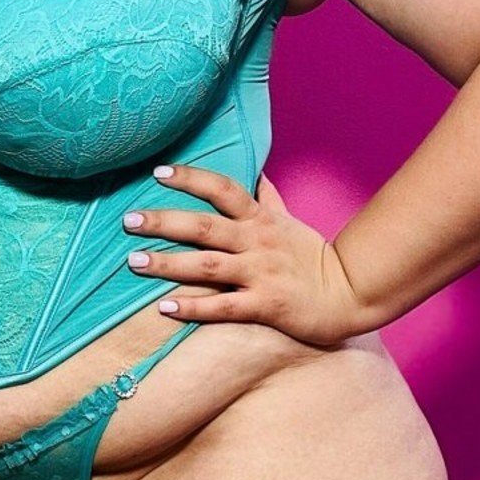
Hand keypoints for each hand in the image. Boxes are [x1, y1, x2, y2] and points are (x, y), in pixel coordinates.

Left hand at [122, 164, 372, 346]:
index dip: (191, 178)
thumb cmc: (314, 257)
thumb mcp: (291, 221)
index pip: (222, 189)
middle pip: (203, 226)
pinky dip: (193, 307)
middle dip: (163, 222)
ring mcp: (259, 273)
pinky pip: (223, 307)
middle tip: (127, 220)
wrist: (351, 293)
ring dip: (167, 264)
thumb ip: (268, 197)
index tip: (158, 172)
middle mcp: (256, 242)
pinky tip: (165, 308)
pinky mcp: (264, 305)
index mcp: (260, 219)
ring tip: (134, 261)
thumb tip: (257, 171)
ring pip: (206, 265)